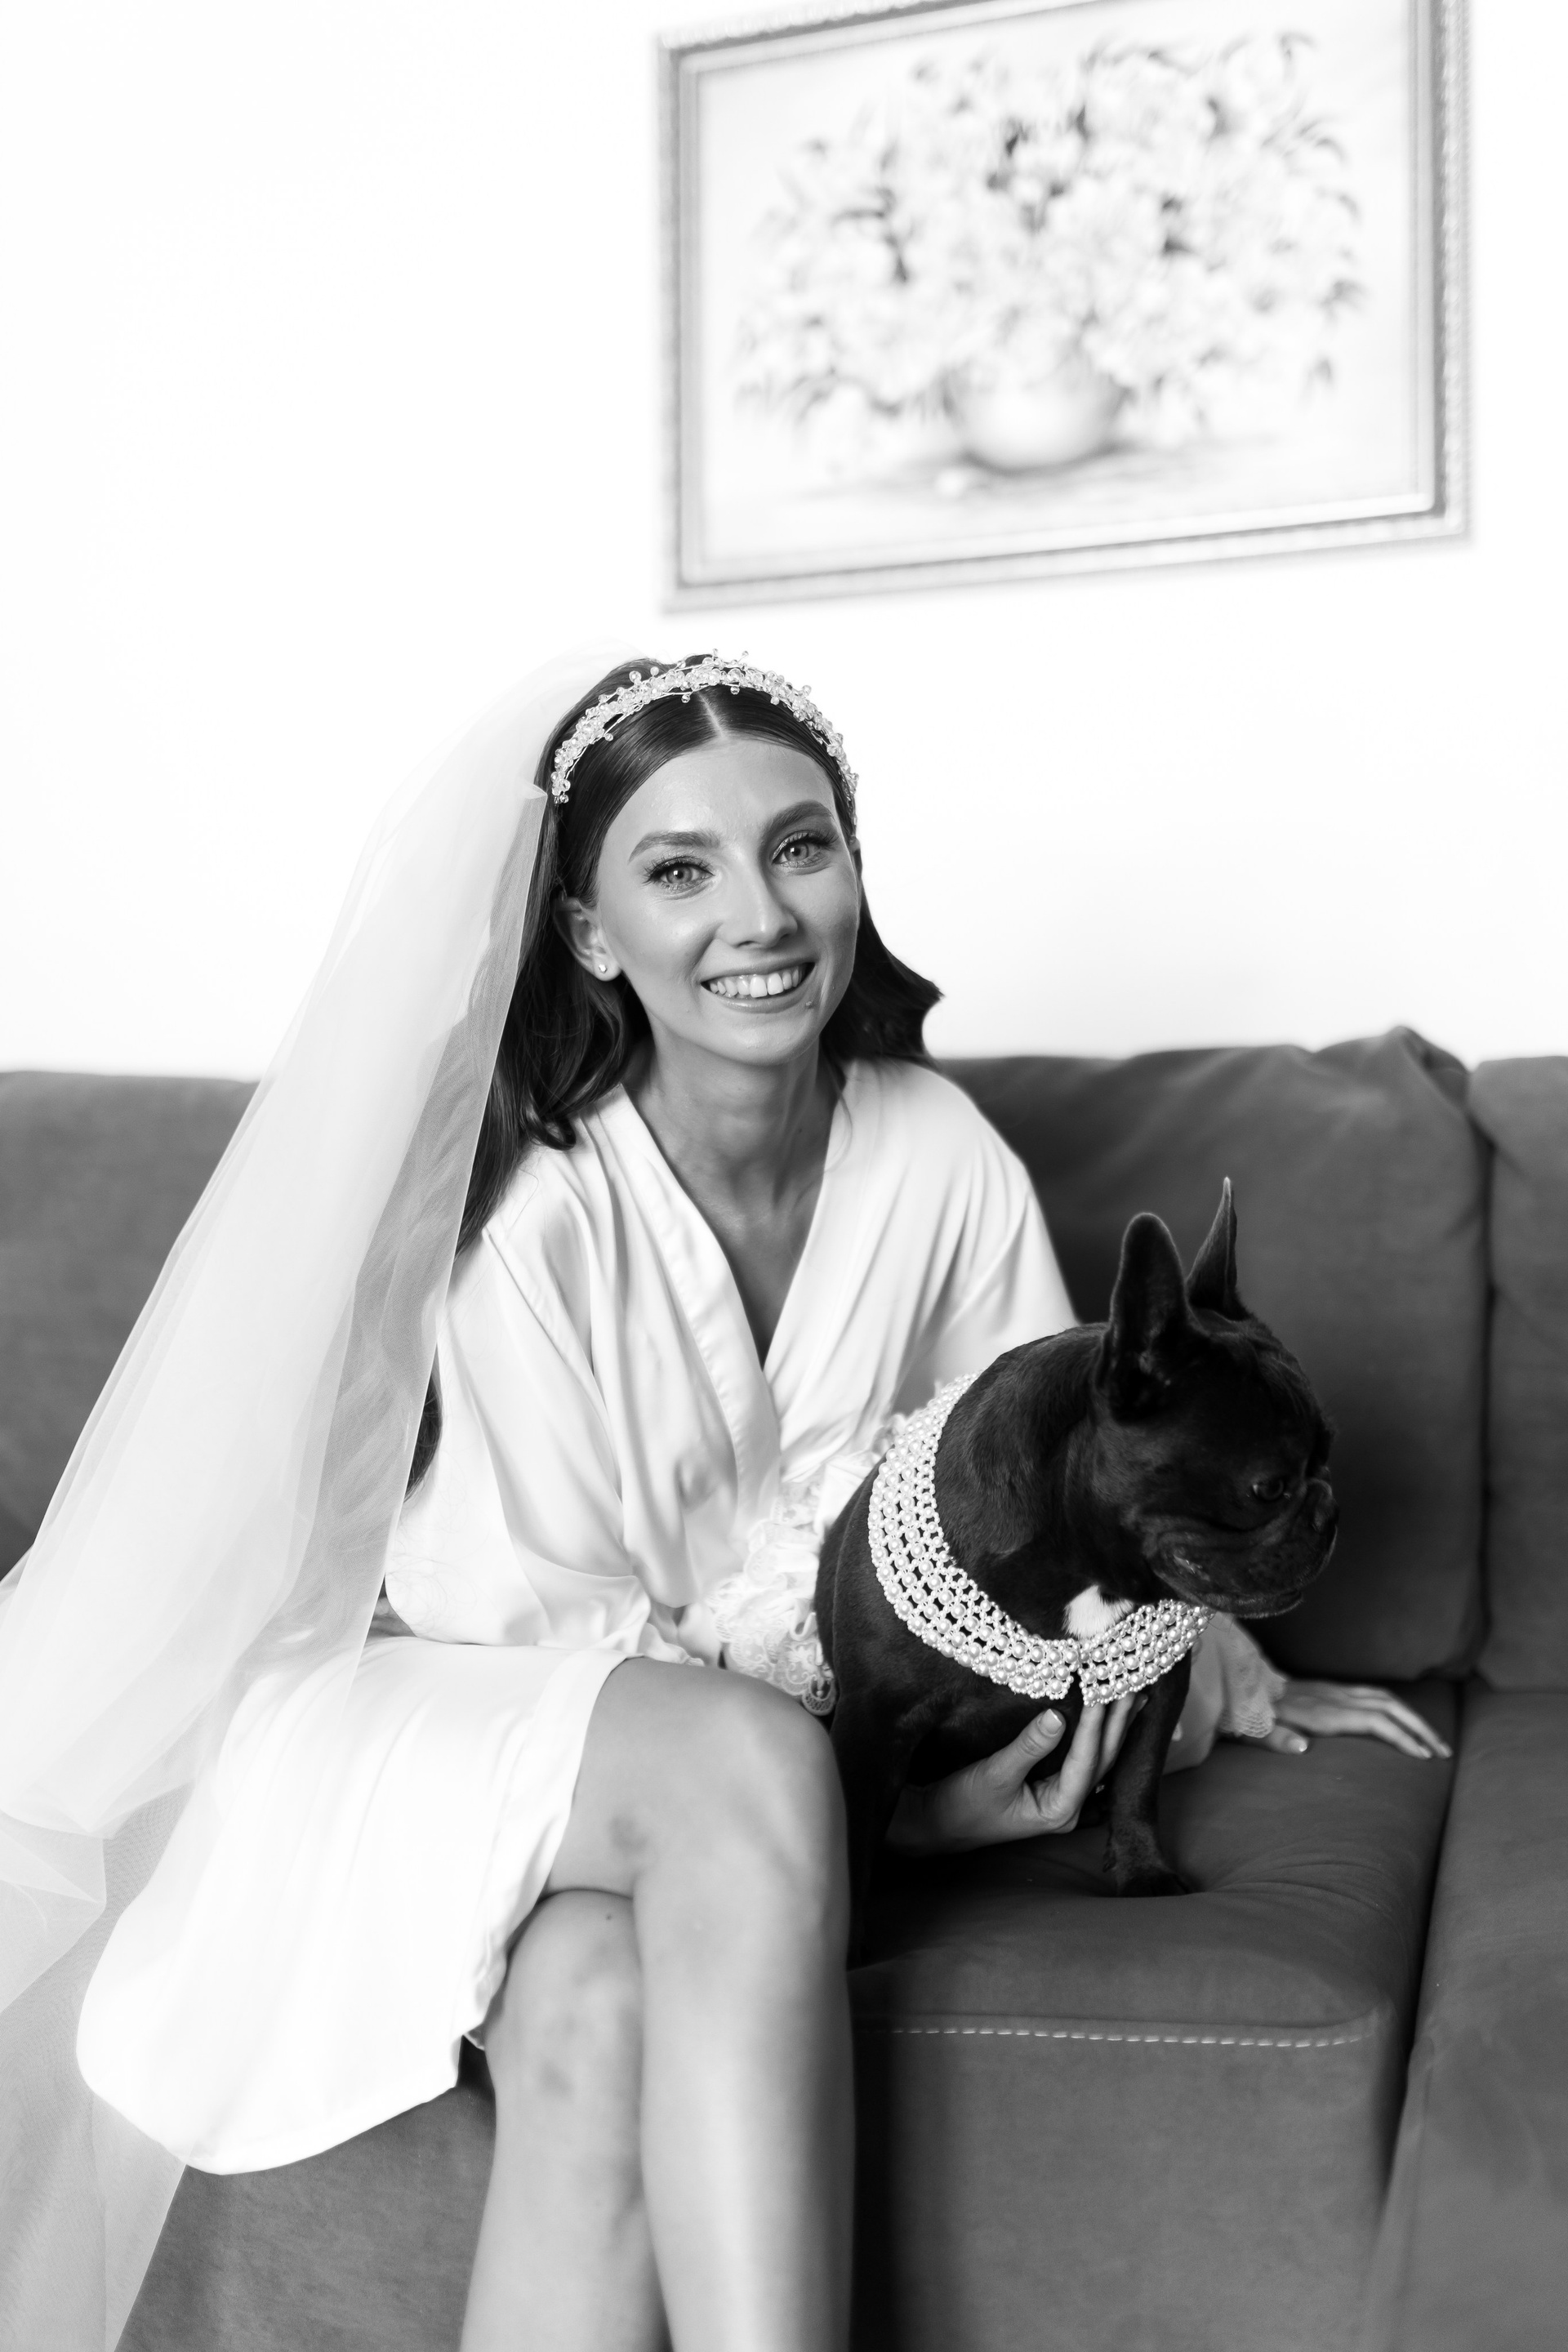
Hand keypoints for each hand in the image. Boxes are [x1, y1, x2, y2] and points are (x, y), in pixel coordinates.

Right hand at [888, 1696, 1137, 1857]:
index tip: (1103, 1689)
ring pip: (1098, 1759)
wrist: (937, 1825)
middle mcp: (1068, 1807)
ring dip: (1115, 1727)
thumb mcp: (994, 1774)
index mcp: (1057, 1810)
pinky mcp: (1051, 1788)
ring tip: (1134, 1695)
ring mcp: (1062, 1798)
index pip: (1085, 1761)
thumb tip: (1058, 1715)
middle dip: (1118, 1722)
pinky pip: (1083, 1758)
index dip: (1095, 1724)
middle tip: (1135, 1683)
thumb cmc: (962, 1805)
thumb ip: (1028, 1747)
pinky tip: (1107, 1718)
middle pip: (1102, 1759)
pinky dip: (1097, 1735)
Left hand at [1257, 1679, 1451, 1760]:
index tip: (1423, 1757)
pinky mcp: (1334, 1690)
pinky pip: (1375, 1695)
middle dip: (1421, 1728)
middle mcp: (1335, 1697)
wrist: (1240, 1688)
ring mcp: (1336, 1691)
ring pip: (1387, 1698)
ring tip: (1435, 1741)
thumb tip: (1302, 1749)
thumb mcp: (1256, 1732)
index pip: (1374, 1720)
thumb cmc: (1250, 1718)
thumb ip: (1276, 1740)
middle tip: (1444, 1753)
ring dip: (1415, 1717)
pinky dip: (1399, 1708)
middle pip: (1390, 1706)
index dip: (1401, 1737)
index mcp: (1321, 1711)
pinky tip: (1407, 1723)